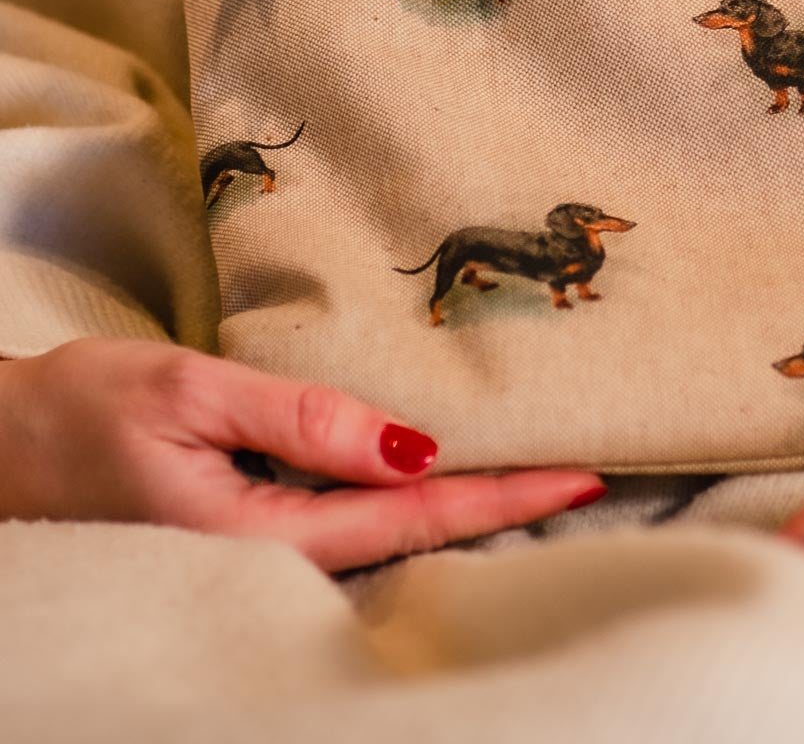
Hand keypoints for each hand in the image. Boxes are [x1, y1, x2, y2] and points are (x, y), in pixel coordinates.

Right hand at [0, 338, 603, 571]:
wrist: (0, 449)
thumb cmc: (83, 411)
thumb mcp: (188, 393)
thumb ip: (299, 419)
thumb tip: (411, 444)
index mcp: (256, 532)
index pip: (409, 514)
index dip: (501, 495)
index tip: (581, 475)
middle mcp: (267, 560)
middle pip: (410, 537)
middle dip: (502, 509)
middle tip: (593, 474)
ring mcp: (257, 554)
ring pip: (383, 538)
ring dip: (463, 506)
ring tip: (543, 473)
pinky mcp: (245, 535)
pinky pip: (345, 527)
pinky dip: (407, 502)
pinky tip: (441, 476)